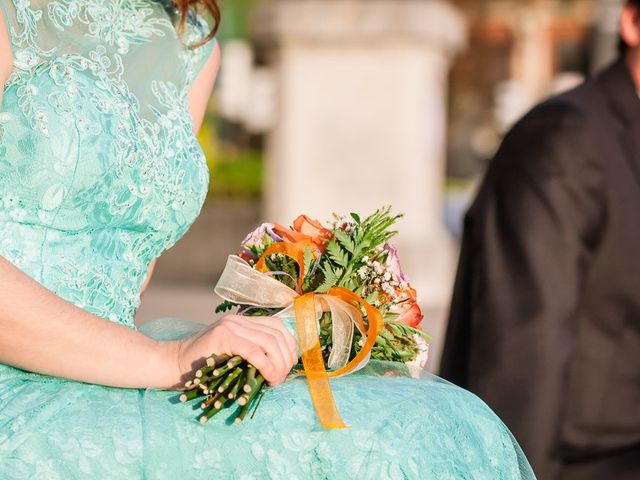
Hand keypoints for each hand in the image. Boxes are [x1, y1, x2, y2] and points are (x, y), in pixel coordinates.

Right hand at [173, 315, 297, 388]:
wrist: (173, 365)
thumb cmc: (203, 368)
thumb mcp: (233, 357)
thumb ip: (253, 355)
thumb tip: (281, 367)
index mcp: (244, 322)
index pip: (278, 327)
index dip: (289, 346)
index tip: (288, 367)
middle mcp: (239, 320)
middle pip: (277, 334)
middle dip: (285, 358)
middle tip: (282, 378)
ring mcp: (230, 326)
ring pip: (269, 341)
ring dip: (278, 364)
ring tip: (275, 381)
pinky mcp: (223, 336)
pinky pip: (254, 350)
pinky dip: (266, 365)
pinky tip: (267, 378)